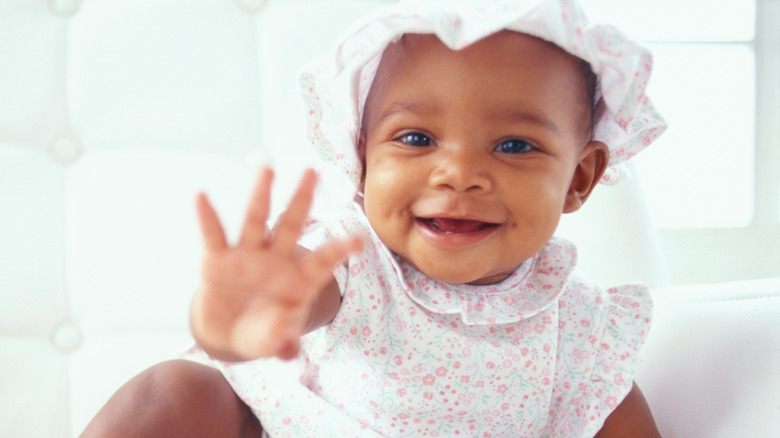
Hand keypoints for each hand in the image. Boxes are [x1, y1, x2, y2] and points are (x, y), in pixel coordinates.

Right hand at [191, 167, 361, 360]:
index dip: (339, 251)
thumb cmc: (263, 331)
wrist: (229, 332)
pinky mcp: (218, 260)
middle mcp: (276, 260)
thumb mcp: (275, 341)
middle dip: (302, 199)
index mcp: (298, 279)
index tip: (359, 240)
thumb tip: (288, 349)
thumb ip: (283, 343)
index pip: (322, 261)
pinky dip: (207, 217)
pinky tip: (201, 196)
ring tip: (266, 168)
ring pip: (256, 220)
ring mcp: (247, 256)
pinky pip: (214, 235)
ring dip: (261, 195)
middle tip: (312, 171)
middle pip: (292, 225)